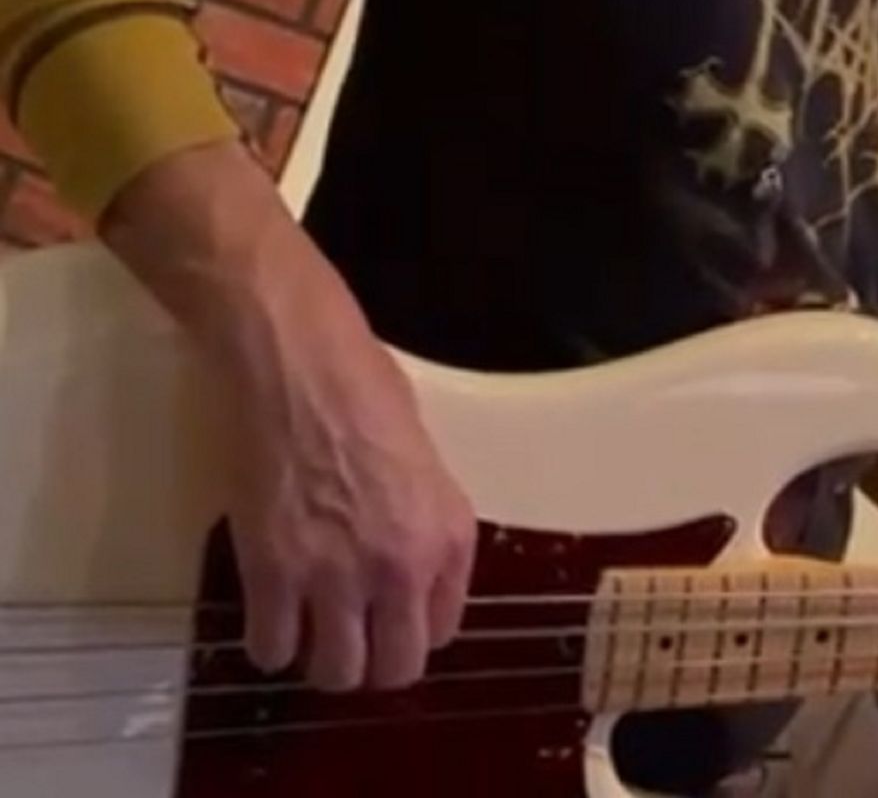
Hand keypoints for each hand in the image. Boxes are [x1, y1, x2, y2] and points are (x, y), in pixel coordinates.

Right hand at [223, 323, 477, 691]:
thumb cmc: (367, 388)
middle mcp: (402, 566)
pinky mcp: (272, 573)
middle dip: (373, 661)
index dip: (412, 627)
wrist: (300, 365)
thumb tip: (405, 565)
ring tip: (310, 629)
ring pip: (333, 673)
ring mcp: (336, 576)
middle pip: (393, 670)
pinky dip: (269, 641)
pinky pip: (271, 649)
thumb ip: (422, 522)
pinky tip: (271, 611)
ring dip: (320, 658)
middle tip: (350, 636)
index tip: (390, 615)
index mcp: (449, 535)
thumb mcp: (425, 458)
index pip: (442, 630)